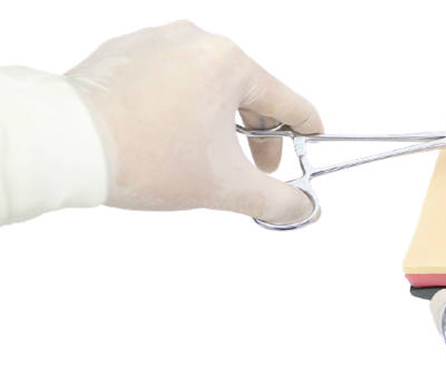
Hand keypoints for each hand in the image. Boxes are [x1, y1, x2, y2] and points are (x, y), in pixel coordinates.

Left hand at [65, 20, 322, 224]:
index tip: (312, 139)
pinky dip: (181, 109)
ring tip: (205, 158)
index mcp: (228, 64)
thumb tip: (304, 208)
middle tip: (255, 170)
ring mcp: (156, 43)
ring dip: (217, 124)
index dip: (305, 128)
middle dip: (256, 136)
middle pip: (246, 94)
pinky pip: (170, 80)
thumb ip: (276, 199)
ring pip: (206, 87)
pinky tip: (169, 138)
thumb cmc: (146, 157)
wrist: (66, 145)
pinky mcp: (124, 52)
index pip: (285, 101)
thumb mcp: (225, 187)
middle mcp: (194, 41)